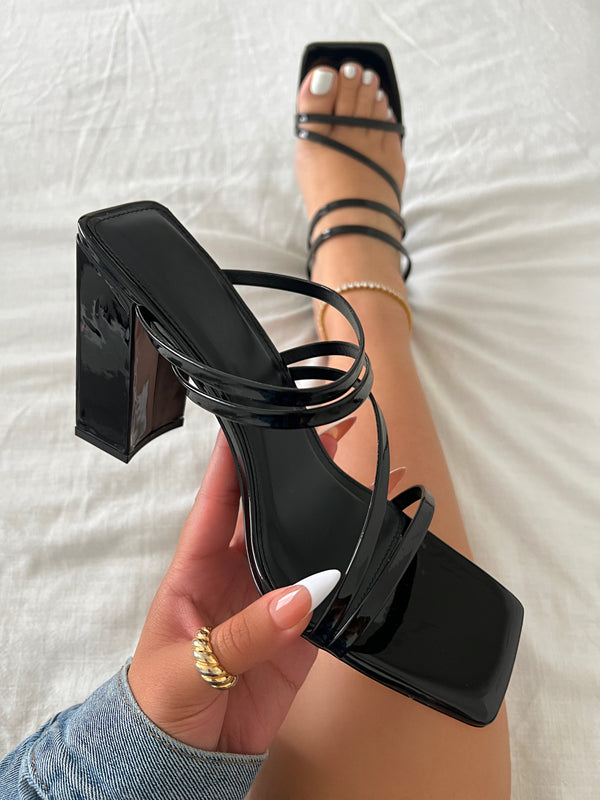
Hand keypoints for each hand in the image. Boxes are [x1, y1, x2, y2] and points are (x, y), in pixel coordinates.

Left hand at [127, 421, 354, 755]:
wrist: (188, 762)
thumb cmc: (160, 704)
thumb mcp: (187, 666)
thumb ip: (244, 633)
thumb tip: (298, 599)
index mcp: (195, 568)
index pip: (217, 500)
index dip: (233, 460)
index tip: (253, 423)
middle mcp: (235, 575)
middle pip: (268, 513)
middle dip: (293, 476)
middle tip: (322, 437)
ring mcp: (268, 601)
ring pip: (303, 546)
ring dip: (326, 516)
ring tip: (355, 478)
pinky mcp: (297, 634)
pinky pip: (329, 598)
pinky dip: (352, 575)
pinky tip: (370, 547)